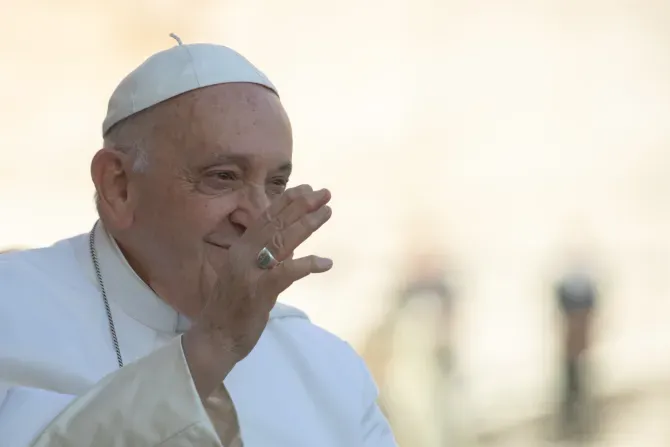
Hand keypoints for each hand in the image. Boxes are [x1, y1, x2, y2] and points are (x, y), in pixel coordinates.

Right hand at [183, 185, 332, 397]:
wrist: (215, 338)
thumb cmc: (232, 308)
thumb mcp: (249, 276)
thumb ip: (267, 259)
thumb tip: (292, 245)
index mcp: (240, 249)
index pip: (265, 218)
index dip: (286, 201)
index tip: (306, 188)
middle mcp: (244, 254)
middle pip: (276, 223)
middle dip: (302, 205)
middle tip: (324, 193)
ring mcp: (251, 271)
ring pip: (282, 240)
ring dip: (307, 224)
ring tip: (327, 212)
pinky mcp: (260, 290)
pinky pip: (287, 272)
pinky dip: (308, 265)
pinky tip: (326, 262)